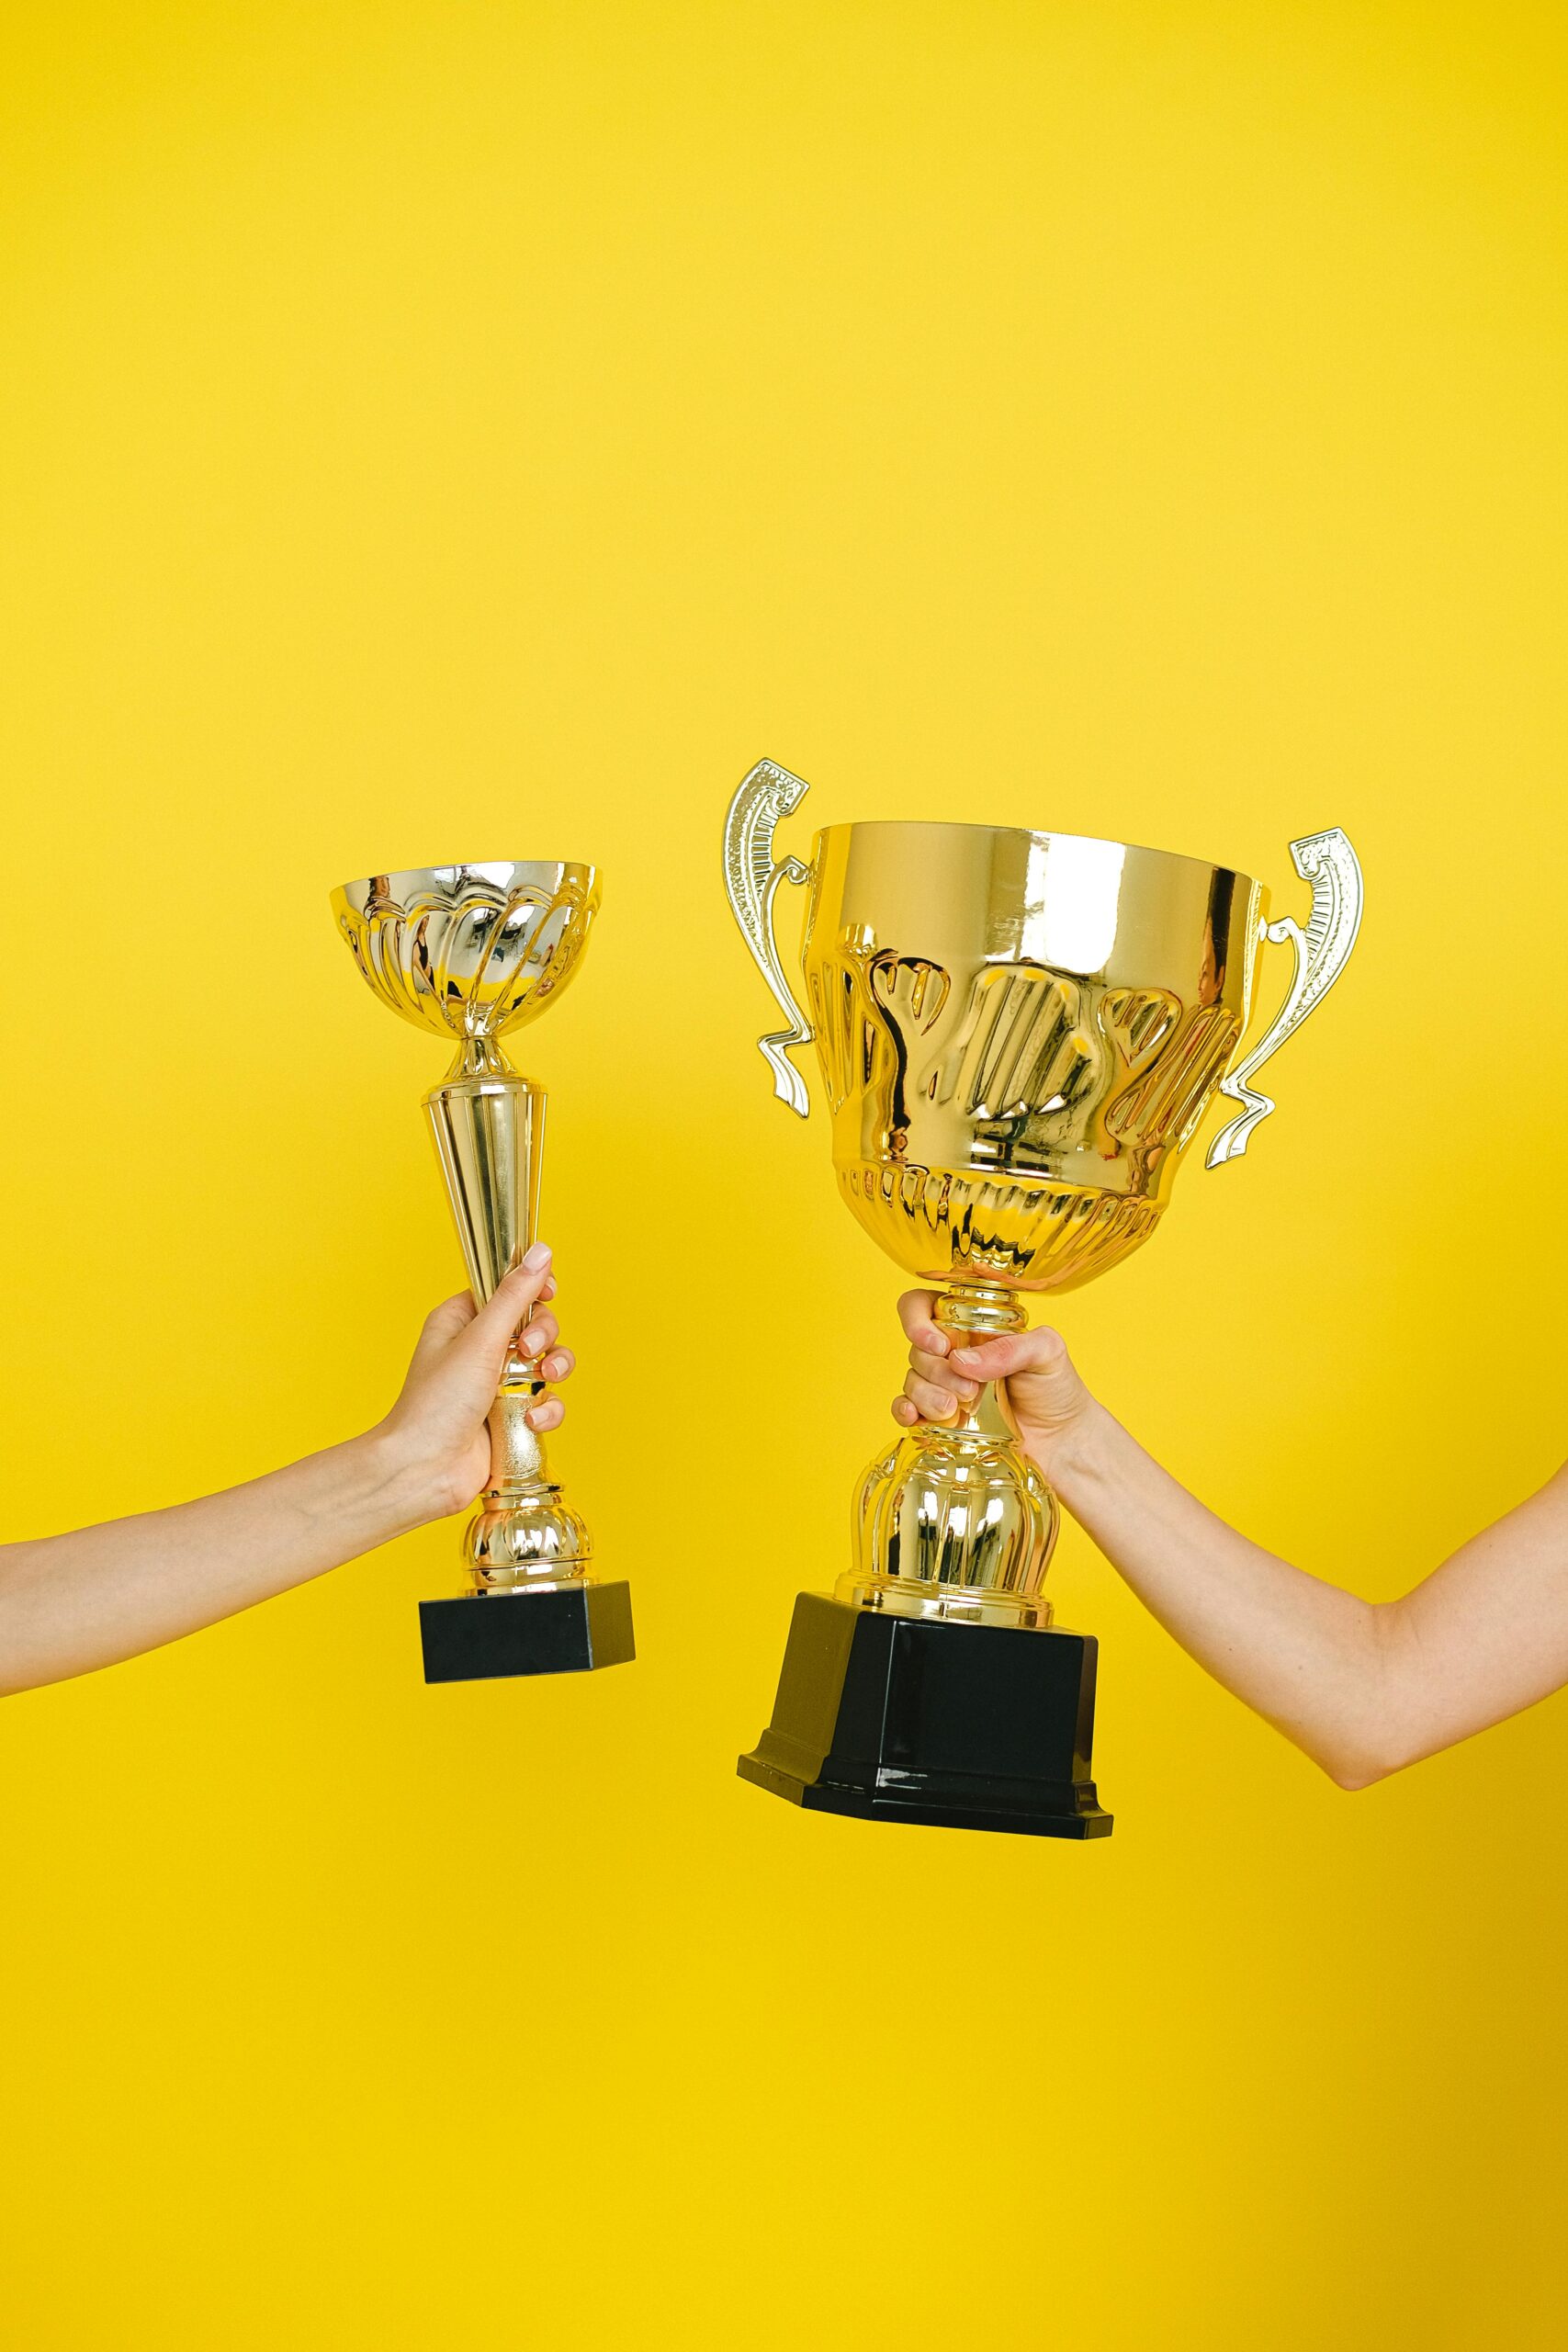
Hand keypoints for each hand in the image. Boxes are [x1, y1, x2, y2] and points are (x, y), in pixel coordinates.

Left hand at [375, 1242, 574, 1522]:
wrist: (425, 1469)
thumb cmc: (437, 1403)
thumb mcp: (480, 1339)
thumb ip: (515, 1295)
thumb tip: (541, 1252)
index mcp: (462, 1320)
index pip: (508, 1288)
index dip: (533, 1289)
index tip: (548, 1293)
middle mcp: (480, 1349)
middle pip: (536, 1323)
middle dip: (544, 1335)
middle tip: (528, 1349)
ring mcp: (497, 1384)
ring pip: (549, 1363)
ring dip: (554, 1370)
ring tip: (542, 1380)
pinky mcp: (512, 1416)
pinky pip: (547, 1402)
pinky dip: (546, 1410)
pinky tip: (531, 1420)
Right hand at [892, 1289, 1100, 1482]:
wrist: (1062, 1441)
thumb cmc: (1056, 1388)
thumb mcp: (1046, 1353)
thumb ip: (1010, 1348)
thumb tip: (961, 1361)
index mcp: (971, 1326)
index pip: (923, 1305)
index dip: (917, 1321)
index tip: (940, 1346)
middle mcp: (952, 1352)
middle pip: (917, 1349)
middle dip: (937, 1371)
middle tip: (969, 1391)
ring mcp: (943, 1385)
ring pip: (911, 1380)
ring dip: (927, 1396)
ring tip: (955, 1410)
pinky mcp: (939, 1418)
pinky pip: (906, 1409)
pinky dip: (904, 1412)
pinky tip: (915, 1418)